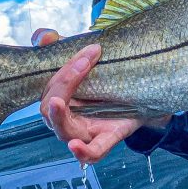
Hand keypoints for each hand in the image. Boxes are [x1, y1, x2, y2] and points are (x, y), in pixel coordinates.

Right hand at [32, 29, 171, 163]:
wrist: (144, 93)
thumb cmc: (107, 78)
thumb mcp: (86, 60)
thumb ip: (62, 46)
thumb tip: (43, 35)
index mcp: (60, 101)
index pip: (50, 89)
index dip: (65, 70)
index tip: (91, 50)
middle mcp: (68, 119)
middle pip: (51, 109)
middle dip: (64, 83)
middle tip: (85, 63)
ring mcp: (86, 132)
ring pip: (64, 131)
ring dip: (59, 118)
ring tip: (58, 103)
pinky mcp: (107, 138)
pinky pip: (93, 153)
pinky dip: (83, 152)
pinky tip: (75, 147)